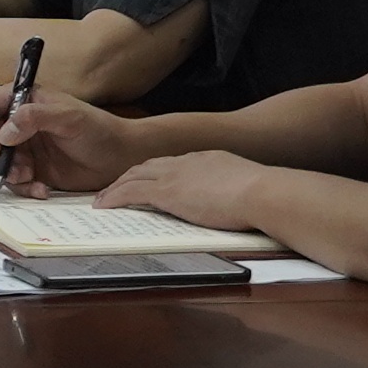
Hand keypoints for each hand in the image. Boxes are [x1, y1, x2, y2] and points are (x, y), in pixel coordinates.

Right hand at [0, 94, 146, 195]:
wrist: (117, 159)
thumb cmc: (98, 130)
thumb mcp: (70, 118)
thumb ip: (35, 117)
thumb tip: (4, 132)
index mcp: (19, 101)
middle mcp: (12, 123)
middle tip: (18, 169)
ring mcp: (17, 148)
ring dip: (3, 174)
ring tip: (29, 177)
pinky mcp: (24, 171)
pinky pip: (6, 182)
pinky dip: (20, 188)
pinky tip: (41, 188)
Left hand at [100, 150, 279, 234]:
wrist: (263, 192)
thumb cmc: (265, 195)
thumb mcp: (247, 188)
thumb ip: (235, 192)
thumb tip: (240, 204)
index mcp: (207, 160)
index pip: (173, 164)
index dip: (157, 173)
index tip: (147, 181)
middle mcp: (187, 162)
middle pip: (149, 166)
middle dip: (130, 176)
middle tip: (115, 187)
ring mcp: (176, 175)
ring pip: (135, 176)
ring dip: (116, 187)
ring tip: (103, 199)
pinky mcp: (168, 192)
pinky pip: (131, 193)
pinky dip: (114, 198)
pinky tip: (103, 206)